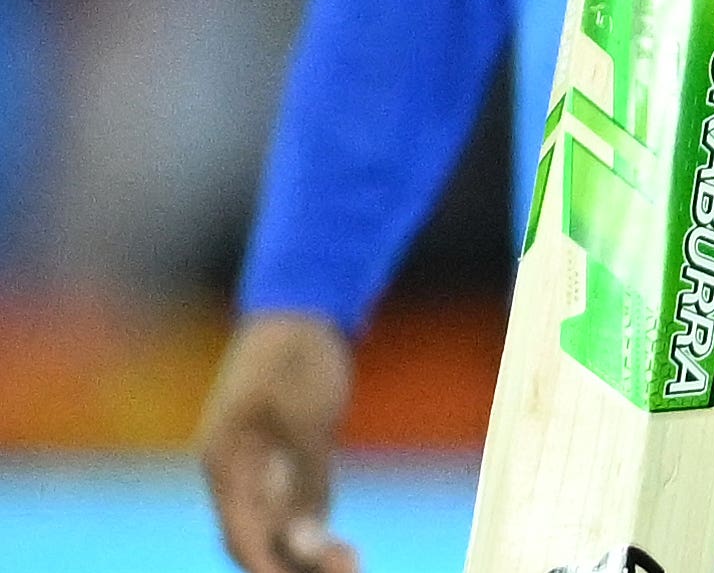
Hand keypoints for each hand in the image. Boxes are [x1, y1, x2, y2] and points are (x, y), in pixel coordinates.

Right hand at [199, 309, 357, 572]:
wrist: (302, 305)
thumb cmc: (297, 357)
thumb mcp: (310, 418)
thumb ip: (307, 481)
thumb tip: (305, 542)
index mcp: (225, 464)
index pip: (241, 536)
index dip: (269, 567)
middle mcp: (234, 473)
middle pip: (257, 537)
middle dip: (294, 562)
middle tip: (349, 567)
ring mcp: (257, 464)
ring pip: (277, 525)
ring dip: (308, 549)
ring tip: (351, 561)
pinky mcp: (283, 454)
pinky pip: (294, 505)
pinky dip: (314, 525)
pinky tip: (342, 546)